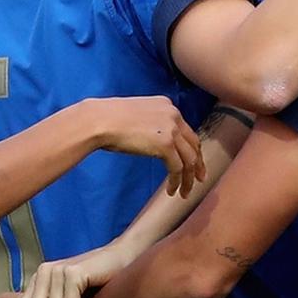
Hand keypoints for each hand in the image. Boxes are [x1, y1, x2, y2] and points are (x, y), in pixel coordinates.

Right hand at [90, 97, 207, 198]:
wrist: (99, 120)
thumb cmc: (108, 119)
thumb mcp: (137, 115)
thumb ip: (151, 123)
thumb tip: (153, 140)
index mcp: (167, 105)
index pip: (185, 130)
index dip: (191, 148)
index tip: (192, 161)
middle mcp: (174, 115)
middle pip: (193, 144)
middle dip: (197, 164)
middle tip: (198, 179)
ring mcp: (171, 129)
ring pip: (189, 159)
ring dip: (188, 178)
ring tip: (184, 192)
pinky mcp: (166, 145)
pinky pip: (178, 168)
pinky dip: (176, 181)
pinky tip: (171, 190)